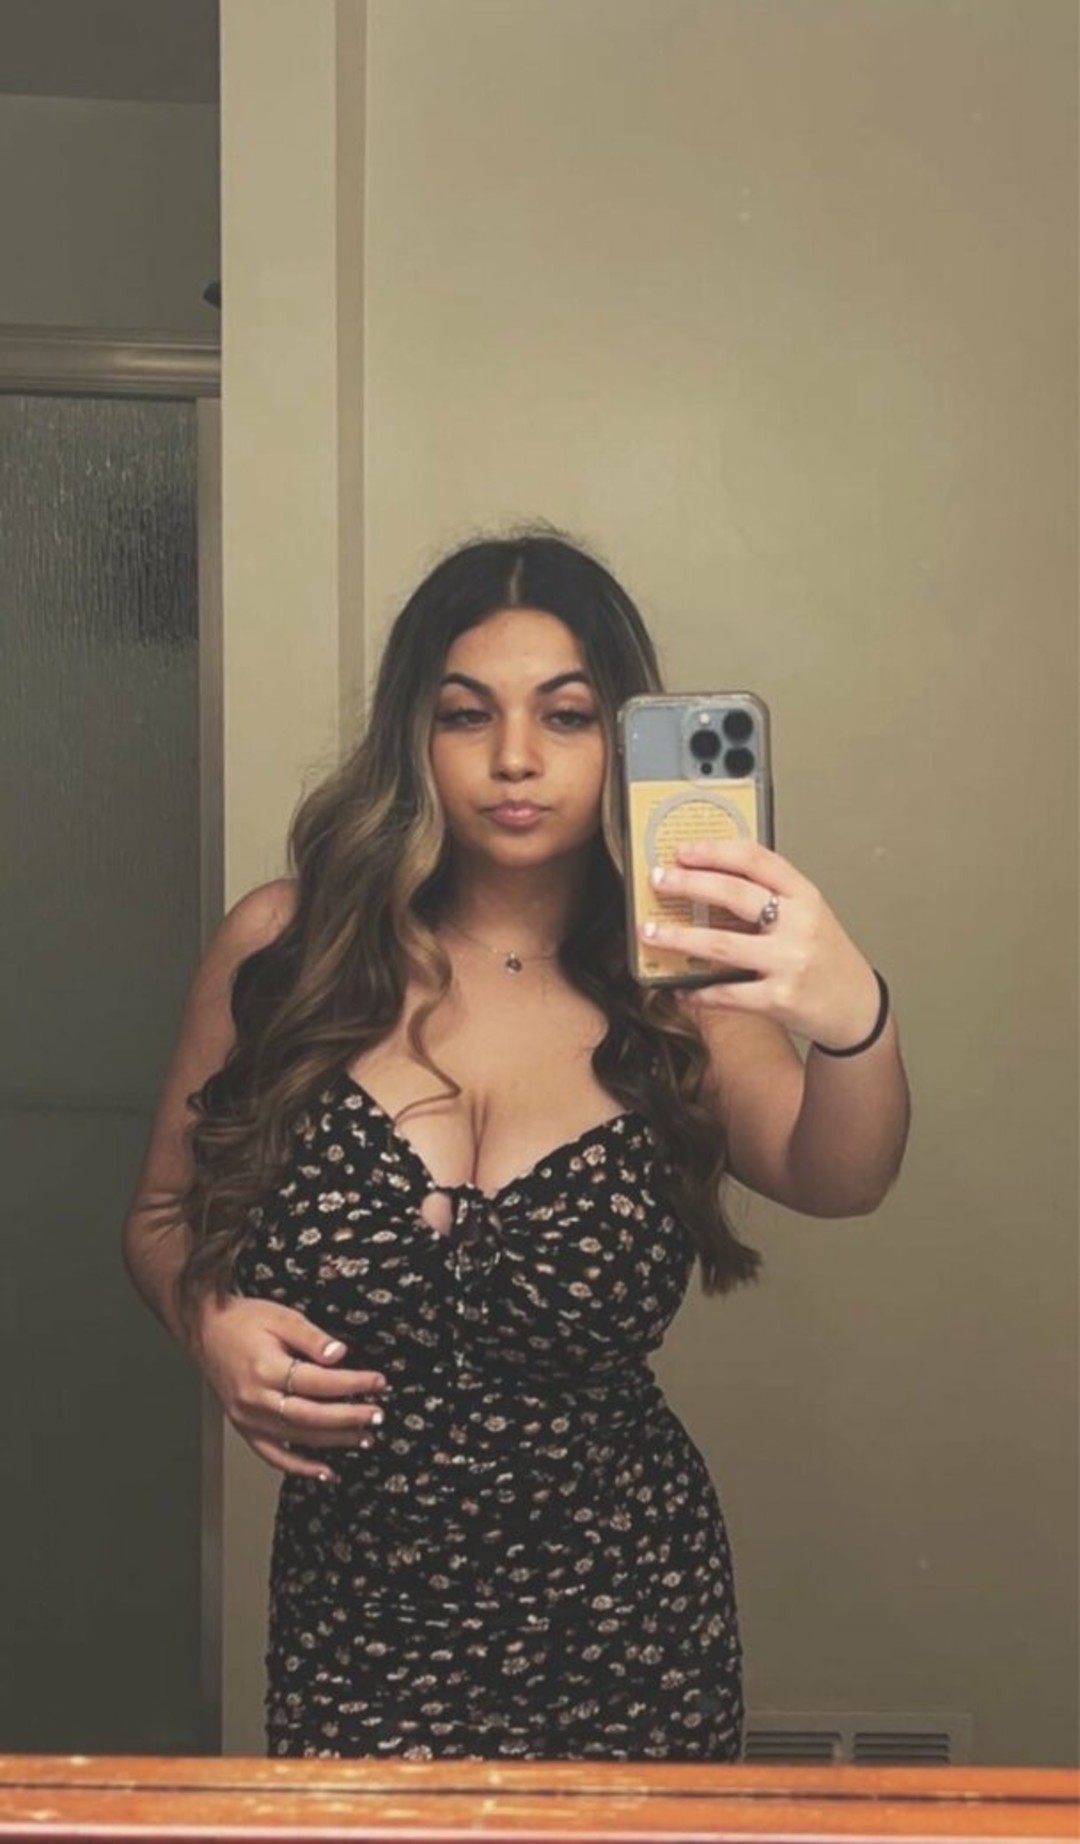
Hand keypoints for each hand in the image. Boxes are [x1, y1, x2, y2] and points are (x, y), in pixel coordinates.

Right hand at [194, 1295, 387, 1481]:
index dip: (352, 1384)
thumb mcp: (282, 1317)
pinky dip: (299, 1467)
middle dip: (349, 1418)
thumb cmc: (243, 1321)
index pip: (318, 1382)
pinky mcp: (244, 1427)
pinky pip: (273, 1455)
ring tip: (363, 1438)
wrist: (206, 1331)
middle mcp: (255, 1398)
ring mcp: (248, 1418)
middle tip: (377, 1415)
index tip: (378, 1382)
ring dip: (333, 1441)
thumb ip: (312, 1337)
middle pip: (311, 1416)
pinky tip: (324, 1472)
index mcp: (265, 1368)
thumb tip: (340, 1354)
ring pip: (297, 1437)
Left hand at [642, 837, 881, 1048]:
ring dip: (680, 937)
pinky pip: (727, 993)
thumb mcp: (809, 914)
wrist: (858, 1006)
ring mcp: (790, 962)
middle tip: (659, 881)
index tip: (683, 851)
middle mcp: (800, 925)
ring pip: (722, 944)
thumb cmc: (828, 957)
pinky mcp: (779, 999)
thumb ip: (772, 896)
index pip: (757, 860)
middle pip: (735, 895)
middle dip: (688, 884)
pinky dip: (698, 991)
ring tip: (652, 932)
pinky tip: (680, 988)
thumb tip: (711, 880)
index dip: (715, 851)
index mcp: (805, 896)